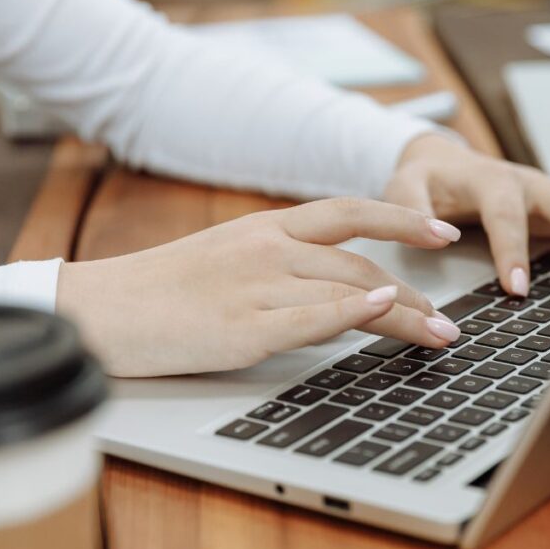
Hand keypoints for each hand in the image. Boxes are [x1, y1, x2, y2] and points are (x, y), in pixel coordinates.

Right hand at [56, 199, 464, 376]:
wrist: (101, 310)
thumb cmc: (162, 288)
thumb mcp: (226, 256)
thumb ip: (280, 260)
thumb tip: (336, 281)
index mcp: (264, 228)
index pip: (349, 213)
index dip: (401, 220)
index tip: (441, 233)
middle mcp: (267, 249)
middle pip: (362, 263)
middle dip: (416, 293)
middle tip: (448, 319)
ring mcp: (256, 287)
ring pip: (349, 291)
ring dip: (405, 315)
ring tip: (439, 335)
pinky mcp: (243, 329)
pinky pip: (311, 317)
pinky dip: (354, 310)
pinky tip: (387, 310)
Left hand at [386, 134, 549, 295]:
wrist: (440, 162)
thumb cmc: (424, 180)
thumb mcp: (403, 187)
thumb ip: (412, 208)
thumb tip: (437, 234)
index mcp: (489, 180)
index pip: (505, 215)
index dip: (512, 250)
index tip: (517, 288)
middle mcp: (526, 183)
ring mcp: (546, 192)